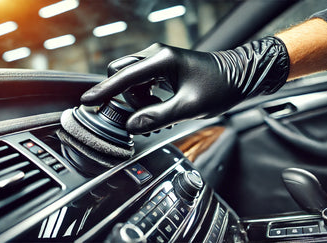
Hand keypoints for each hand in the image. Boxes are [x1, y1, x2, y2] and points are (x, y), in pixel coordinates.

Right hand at [81, 37, 288, 133]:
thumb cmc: (220, 87)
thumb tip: (131, 126)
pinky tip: (161, 108)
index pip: (124, 77)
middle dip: (124, 97)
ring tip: (159, 116)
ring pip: (131, 81)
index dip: (104, 91)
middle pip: (122, 75)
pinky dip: (145, 97)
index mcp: (162, 60)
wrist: (239, 76)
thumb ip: (158, 117)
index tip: (87, 103)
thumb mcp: (189, 107)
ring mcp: (158, 60)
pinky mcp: (162, 67)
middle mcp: (156, 55)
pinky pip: (142, 82)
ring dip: (137, 100)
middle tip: (138, 117)